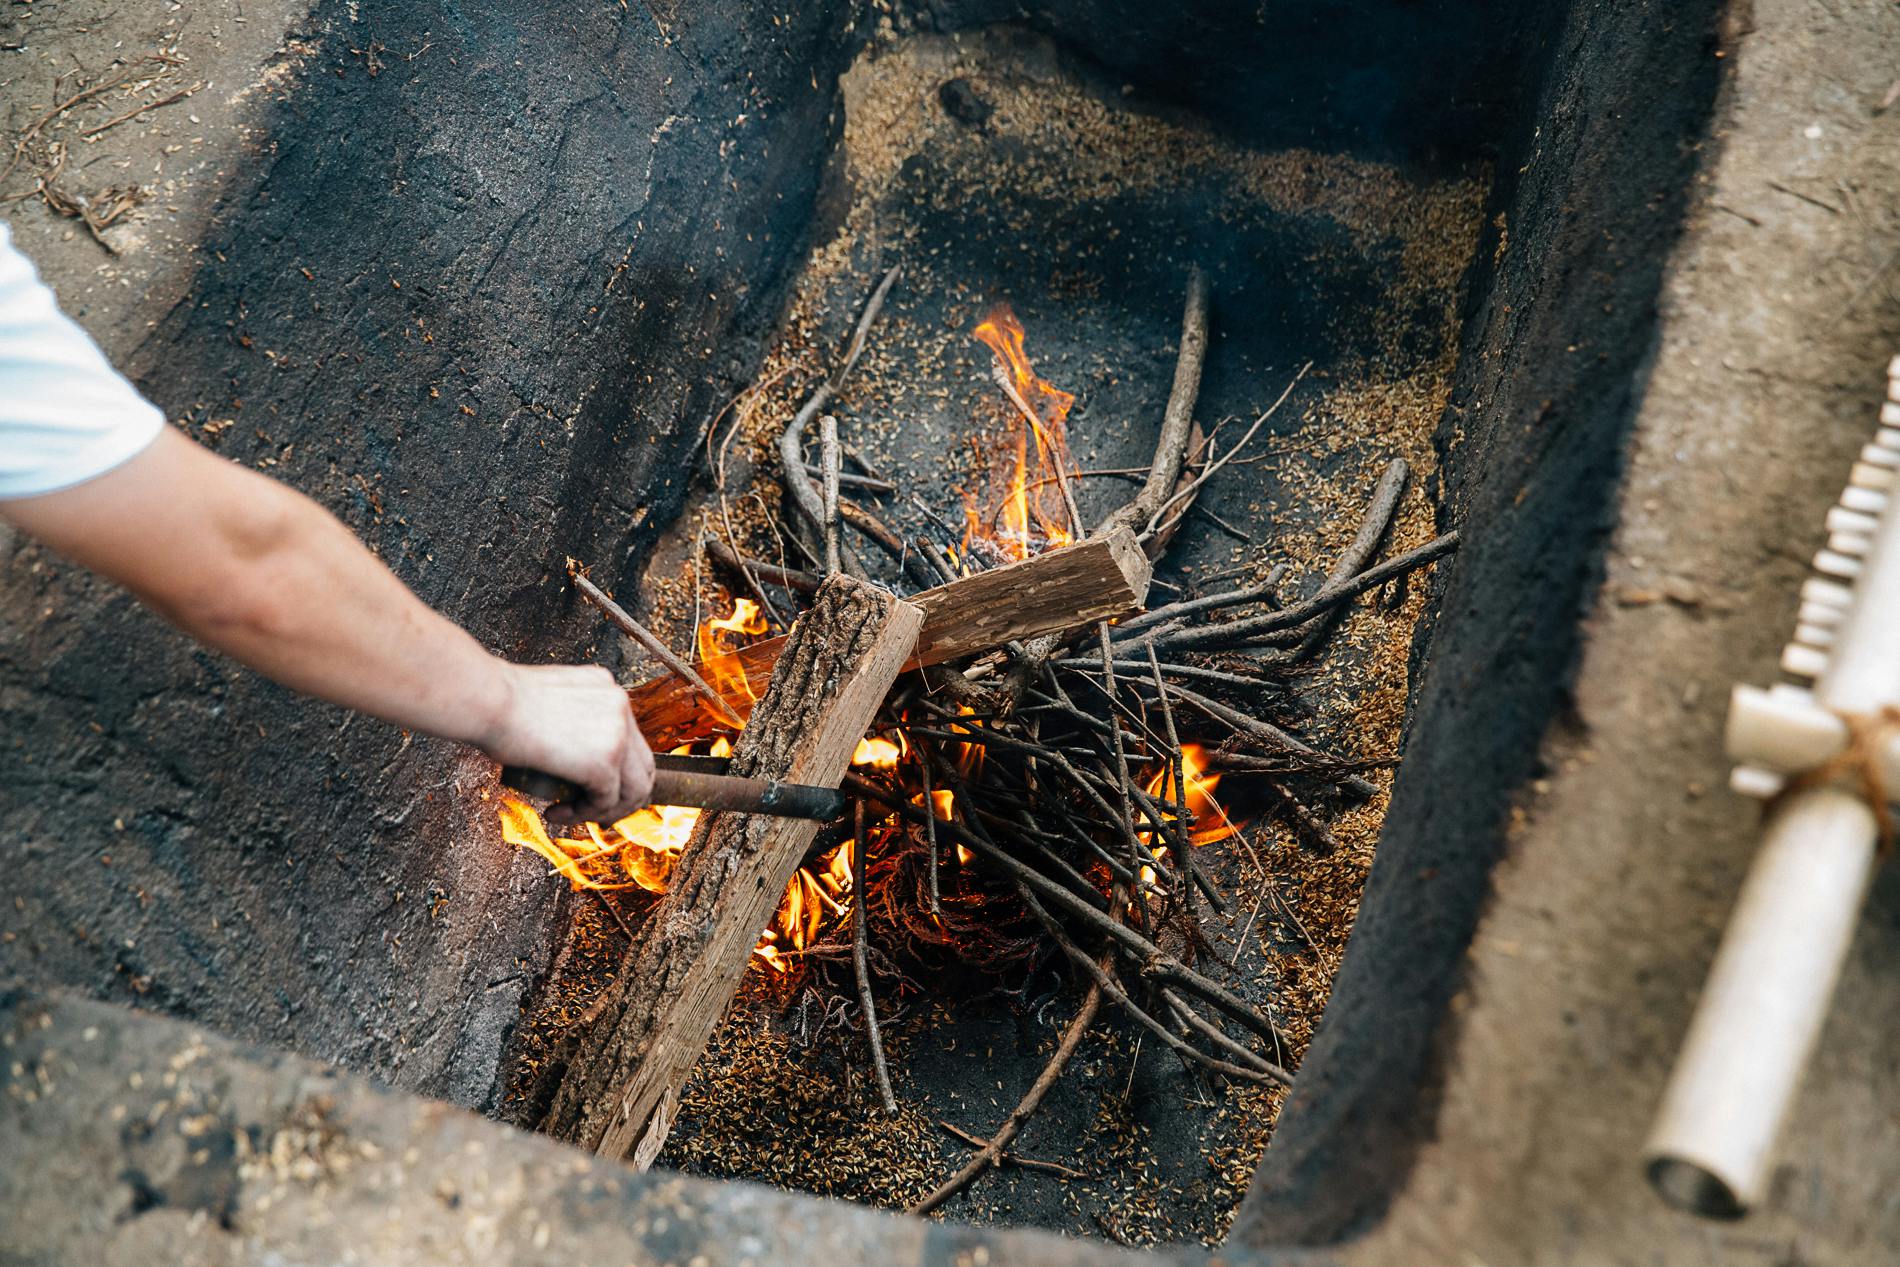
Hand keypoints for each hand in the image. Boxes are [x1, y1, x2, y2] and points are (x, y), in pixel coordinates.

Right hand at [479, 664, 653, 826]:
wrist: (486, 701)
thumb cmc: (497, 702)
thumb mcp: (547, 700)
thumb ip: (568, 718)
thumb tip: (571, 752)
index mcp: (607, 688)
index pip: (629, 739)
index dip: (616, 770)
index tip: (588, 786)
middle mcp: (620, 706)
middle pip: (642, 765)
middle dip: (622, 797)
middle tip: (591, 811)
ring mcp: (617, 734)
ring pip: (634, 789)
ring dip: (606, 811)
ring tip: (572, 814)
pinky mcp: (604, 762)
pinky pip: (606, 801)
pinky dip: (584, 815)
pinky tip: (557, 812)